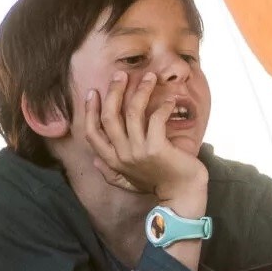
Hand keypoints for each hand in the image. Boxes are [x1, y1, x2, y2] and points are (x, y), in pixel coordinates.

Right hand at [78, 71, 206, 204]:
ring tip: (149, 77)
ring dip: (140, 91)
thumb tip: (95, 160)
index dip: (90, 111)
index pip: (92, 133)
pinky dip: (163, 106)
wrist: (182, 195)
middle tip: (121, 75)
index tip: (92, 92)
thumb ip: (110, 172)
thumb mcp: (128, 181)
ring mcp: (138, 152)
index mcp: (112, 161)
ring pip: (132, 112)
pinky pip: (156, 118)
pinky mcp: (156, 148)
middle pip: (109, 117)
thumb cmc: (158, 184)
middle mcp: (122, 156)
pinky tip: (170, 100)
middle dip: (113, 92)